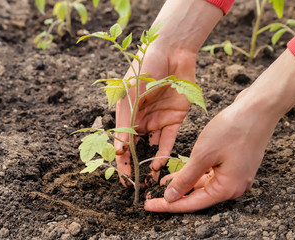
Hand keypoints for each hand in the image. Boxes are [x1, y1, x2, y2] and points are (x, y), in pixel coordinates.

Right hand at [115, 47, 196, 185]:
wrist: (173, 51)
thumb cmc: (145, 67)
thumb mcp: (131, 93)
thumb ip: (126, 121)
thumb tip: (119, 148)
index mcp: (127, 111)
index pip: (122, 139)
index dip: (120, 158)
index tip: (120, 174)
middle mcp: (142, 118)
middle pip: (136, 146)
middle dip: (133, 164)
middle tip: (132, 184)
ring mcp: (158, 119)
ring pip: (152, 146)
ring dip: (149, 161)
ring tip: (147, 178)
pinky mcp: (175, 119)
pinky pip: (169, 140)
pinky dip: (164, 152)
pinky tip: (159, 164)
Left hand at [144, 49, 294, 211]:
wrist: (258, 109)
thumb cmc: (232, 130)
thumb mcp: (203, 155)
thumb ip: (186, 178)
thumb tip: (171, 197)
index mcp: (227, 188)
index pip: (192, 204)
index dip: (169, 206)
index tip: (150, 206)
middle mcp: (233, 186)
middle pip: (198, 196)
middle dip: (175, 196)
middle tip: (152, 197)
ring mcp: (235, 174)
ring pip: (203, 184)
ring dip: (183, 183)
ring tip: (161, 183)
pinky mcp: (234, 163)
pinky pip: (209, 173)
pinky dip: (194, 173)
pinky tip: (179, 171)